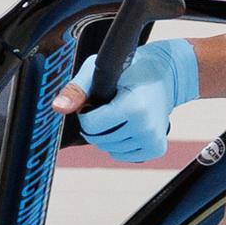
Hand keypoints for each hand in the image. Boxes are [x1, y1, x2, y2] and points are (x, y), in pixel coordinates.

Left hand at [53, 39, 199, 162]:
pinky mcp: (156, 148)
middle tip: (108, 105)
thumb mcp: (100, 70)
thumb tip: (58, 108)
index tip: (96, 100)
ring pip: (110, 149)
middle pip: (99, 139)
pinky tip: (128, 126)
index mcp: (134, 107)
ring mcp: (153, 140)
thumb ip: (77, 90)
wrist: (167, 75)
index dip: (86, 113)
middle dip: (96, 125)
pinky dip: (119, 144)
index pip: (91, 125)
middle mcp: (146, 127)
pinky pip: (123, 155)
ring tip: (120, 113)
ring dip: (107, 135)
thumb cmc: (132, 69)